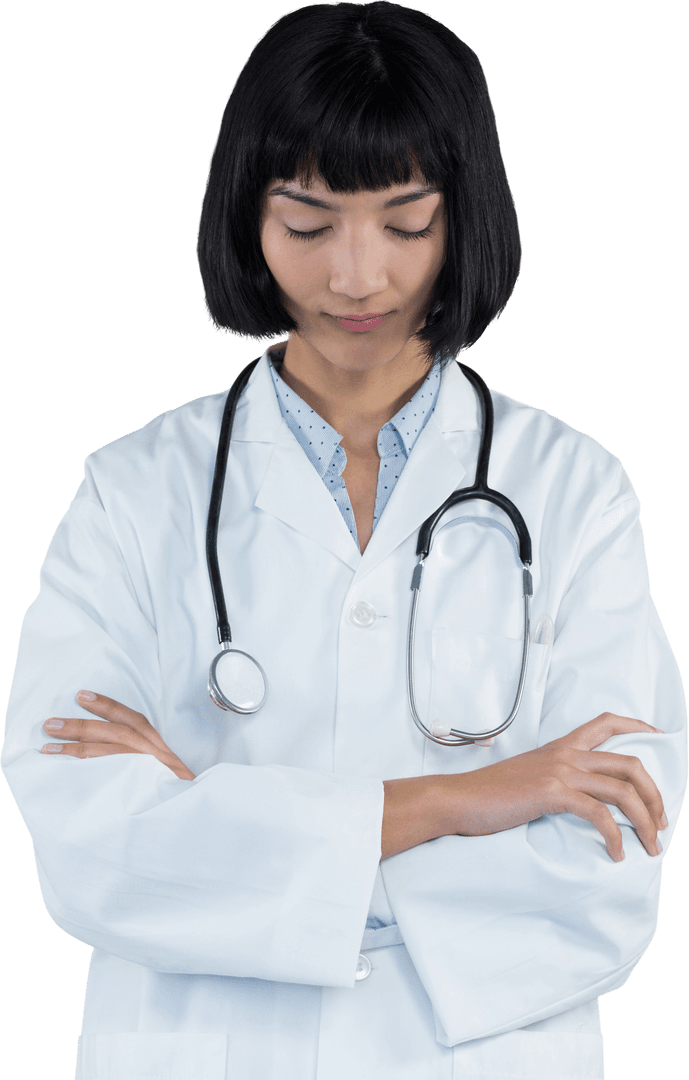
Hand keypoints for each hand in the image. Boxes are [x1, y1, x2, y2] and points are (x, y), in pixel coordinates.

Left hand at [41, 691, 195, 780]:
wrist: (190, 815)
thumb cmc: (169, 792)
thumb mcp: (159, 767)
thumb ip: (134, 756)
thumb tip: (97, 746)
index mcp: (155, 745)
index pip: (130, 717)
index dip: (106, 705)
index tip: (81, 695)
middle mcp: (152, 753)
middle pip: (114, 732)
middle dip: (80, 727)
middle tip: (50, 724)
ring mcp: (146, 771)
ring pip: (108, 753)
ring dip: (76, 749)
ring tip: (49, 748)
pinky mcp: (139, 790)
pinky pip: (110, 777)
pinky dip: (88, 773)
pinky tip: (67, 771)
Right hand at [382, 713, 667, 860]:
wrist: (458, 799)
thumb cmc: (488, 794)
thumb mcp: (527, 776)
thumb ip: (555, 778)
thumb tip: (579, 798)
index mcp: (560, 746)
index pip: (607, 722)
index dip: (639, 725)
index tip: (660, 737)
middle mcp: (565, 753)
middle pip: (630, 763)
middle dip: (655, 795)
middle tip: (660, 822)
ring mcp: (560, 771)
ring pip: (623, 789)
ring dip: (645, 820)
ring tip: (650, 845)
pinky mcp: (553, 793)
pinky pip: (600, 815)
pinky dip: (615, 837)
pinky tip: (615, 853)